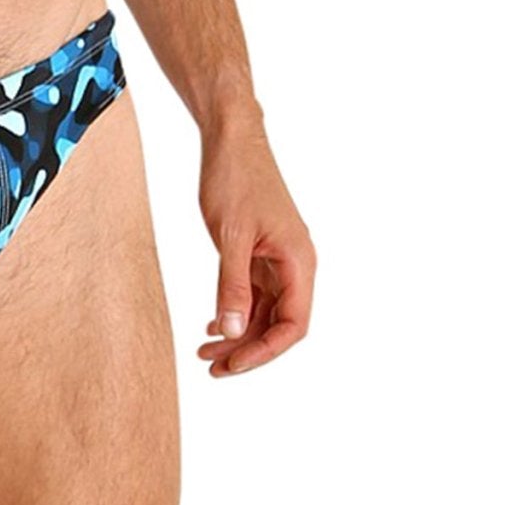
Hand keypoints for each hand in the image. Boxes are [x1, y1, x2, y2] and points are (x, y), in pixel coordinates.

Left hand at [194, 116, 314, 377]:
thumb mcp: (230, 236)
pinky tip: (213, 325)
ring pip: (265, 310)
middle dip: (248, 349)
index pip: (293, 325)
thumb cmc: (235, 178)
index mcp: (299, 261)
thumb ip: (233, 285)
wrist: (232, 137)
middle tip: (212, 367)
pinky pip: (254, 293)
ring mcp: (279, 258)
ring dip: (239, 333)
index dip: (265, 351)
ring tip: (205, 352)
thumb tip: (234, 333)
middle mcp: (295, 264)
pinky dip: (236, 311)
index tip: (233, 364)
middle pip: (279, 323)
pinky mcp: (261, 251)